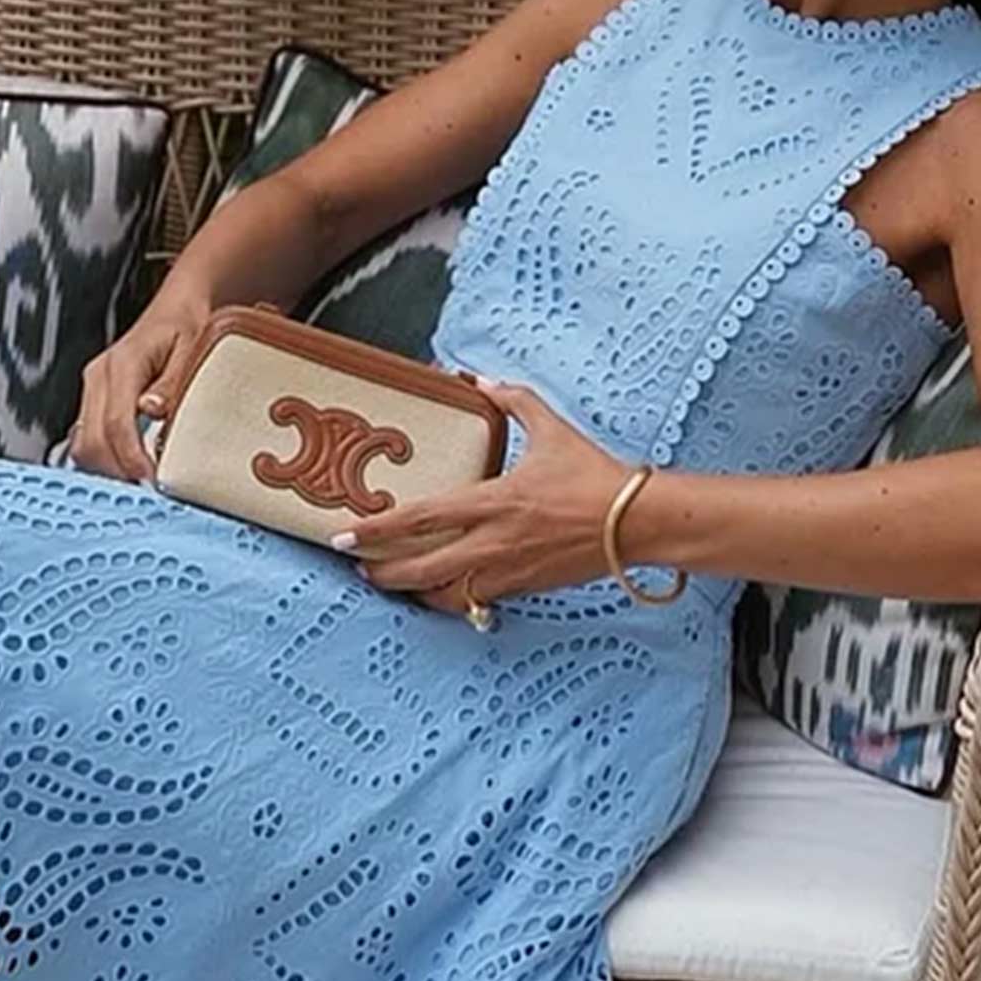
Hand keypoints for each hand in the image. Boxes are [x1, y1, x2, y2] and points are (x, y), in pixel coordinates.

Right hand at [68, 303, 207, 484]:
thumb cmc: (188, 325)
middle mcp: (99, 377)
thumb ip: (173, 380)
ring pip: (83, 445)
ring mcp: (93, 390)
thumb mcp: (194, 346)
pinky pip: (88, 440)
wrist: (178, 308)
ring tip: (142, 482)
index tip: (151, 481)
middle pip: (91, 441)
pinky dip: (106, 460)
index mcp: (122, 363)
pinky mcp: (94, 401)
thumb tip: (153, 410)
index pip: (116, 423)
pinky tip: (131, 469)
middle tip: (150, 490)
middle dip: (117, 471)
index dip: (131, 459)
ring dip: (109, 469)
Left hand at [335, 380, 628, 617]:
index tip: (344, 533)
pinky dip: (447, 601)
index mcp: (493, 501)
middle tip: (356, 564)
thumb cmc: (593, 474)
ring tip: (387, 580)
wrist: (635, 522)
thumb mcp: (550, 428)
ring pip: (441, 595)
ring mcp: (506, 572)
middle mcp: (493, 543)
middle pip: (419, 568)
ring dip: (409, 591)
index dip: (377, 529)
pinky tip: (433, 592)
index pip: (420, 519)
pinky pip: (472, 603)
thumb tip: (479, 377)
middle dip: (380, 571)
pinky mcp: (521, 589)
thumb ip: (511, 399)